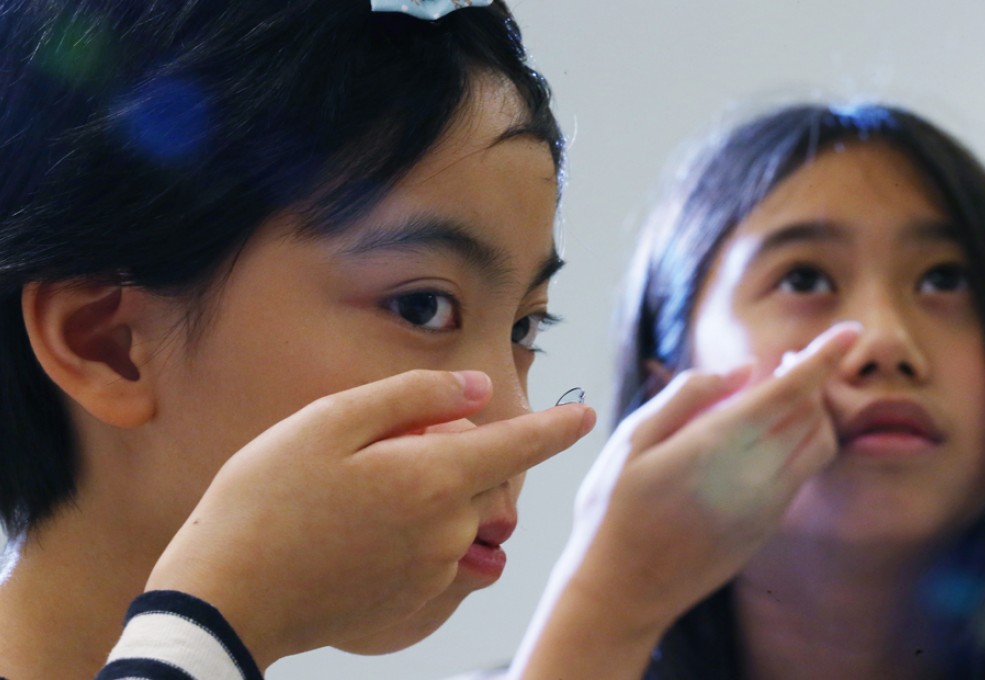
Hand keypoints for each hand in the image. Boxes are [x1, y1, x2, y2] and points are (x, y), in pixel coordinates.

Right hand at [144, 369, 594, 669]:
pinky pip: (436, 551)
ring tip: (356, 488)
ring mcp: (432, 572)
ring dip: (430, 490)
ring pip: (457, 513)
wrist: (227, 598)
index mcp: (434, 479)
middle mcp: (448, 531)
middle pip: (481, 475)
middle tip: (380, 443)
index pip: (518, 445)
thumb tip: (476, 390)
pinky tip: (356, 526)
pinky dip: (415, 527)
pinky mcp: (411, 600)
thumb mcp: (330, 421)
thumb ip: (413, 397)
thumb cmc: (267, 499)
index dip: (556, 427)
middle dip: (455, 449)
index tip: (584, 415)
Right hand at [510, 323, 858, 679]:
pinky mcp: (767, 527)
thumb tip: (741, 370)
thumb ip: (686, 396)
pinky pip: (802, 473)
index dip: (823, 357)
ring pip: (818, 445)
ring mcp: (767, 507)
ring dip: (813, 411)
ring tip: (779, 394)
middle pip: (812, 414)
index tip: (850, 331)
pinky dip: (800, 442)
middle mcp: (754, 477)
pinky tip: (764, 437)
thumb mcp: (630, 440)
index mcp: (716, 448)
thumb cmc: (613, 510)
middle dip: (812, 378)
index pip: (789, 392)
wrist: (623, 592)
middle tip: (788, 358)